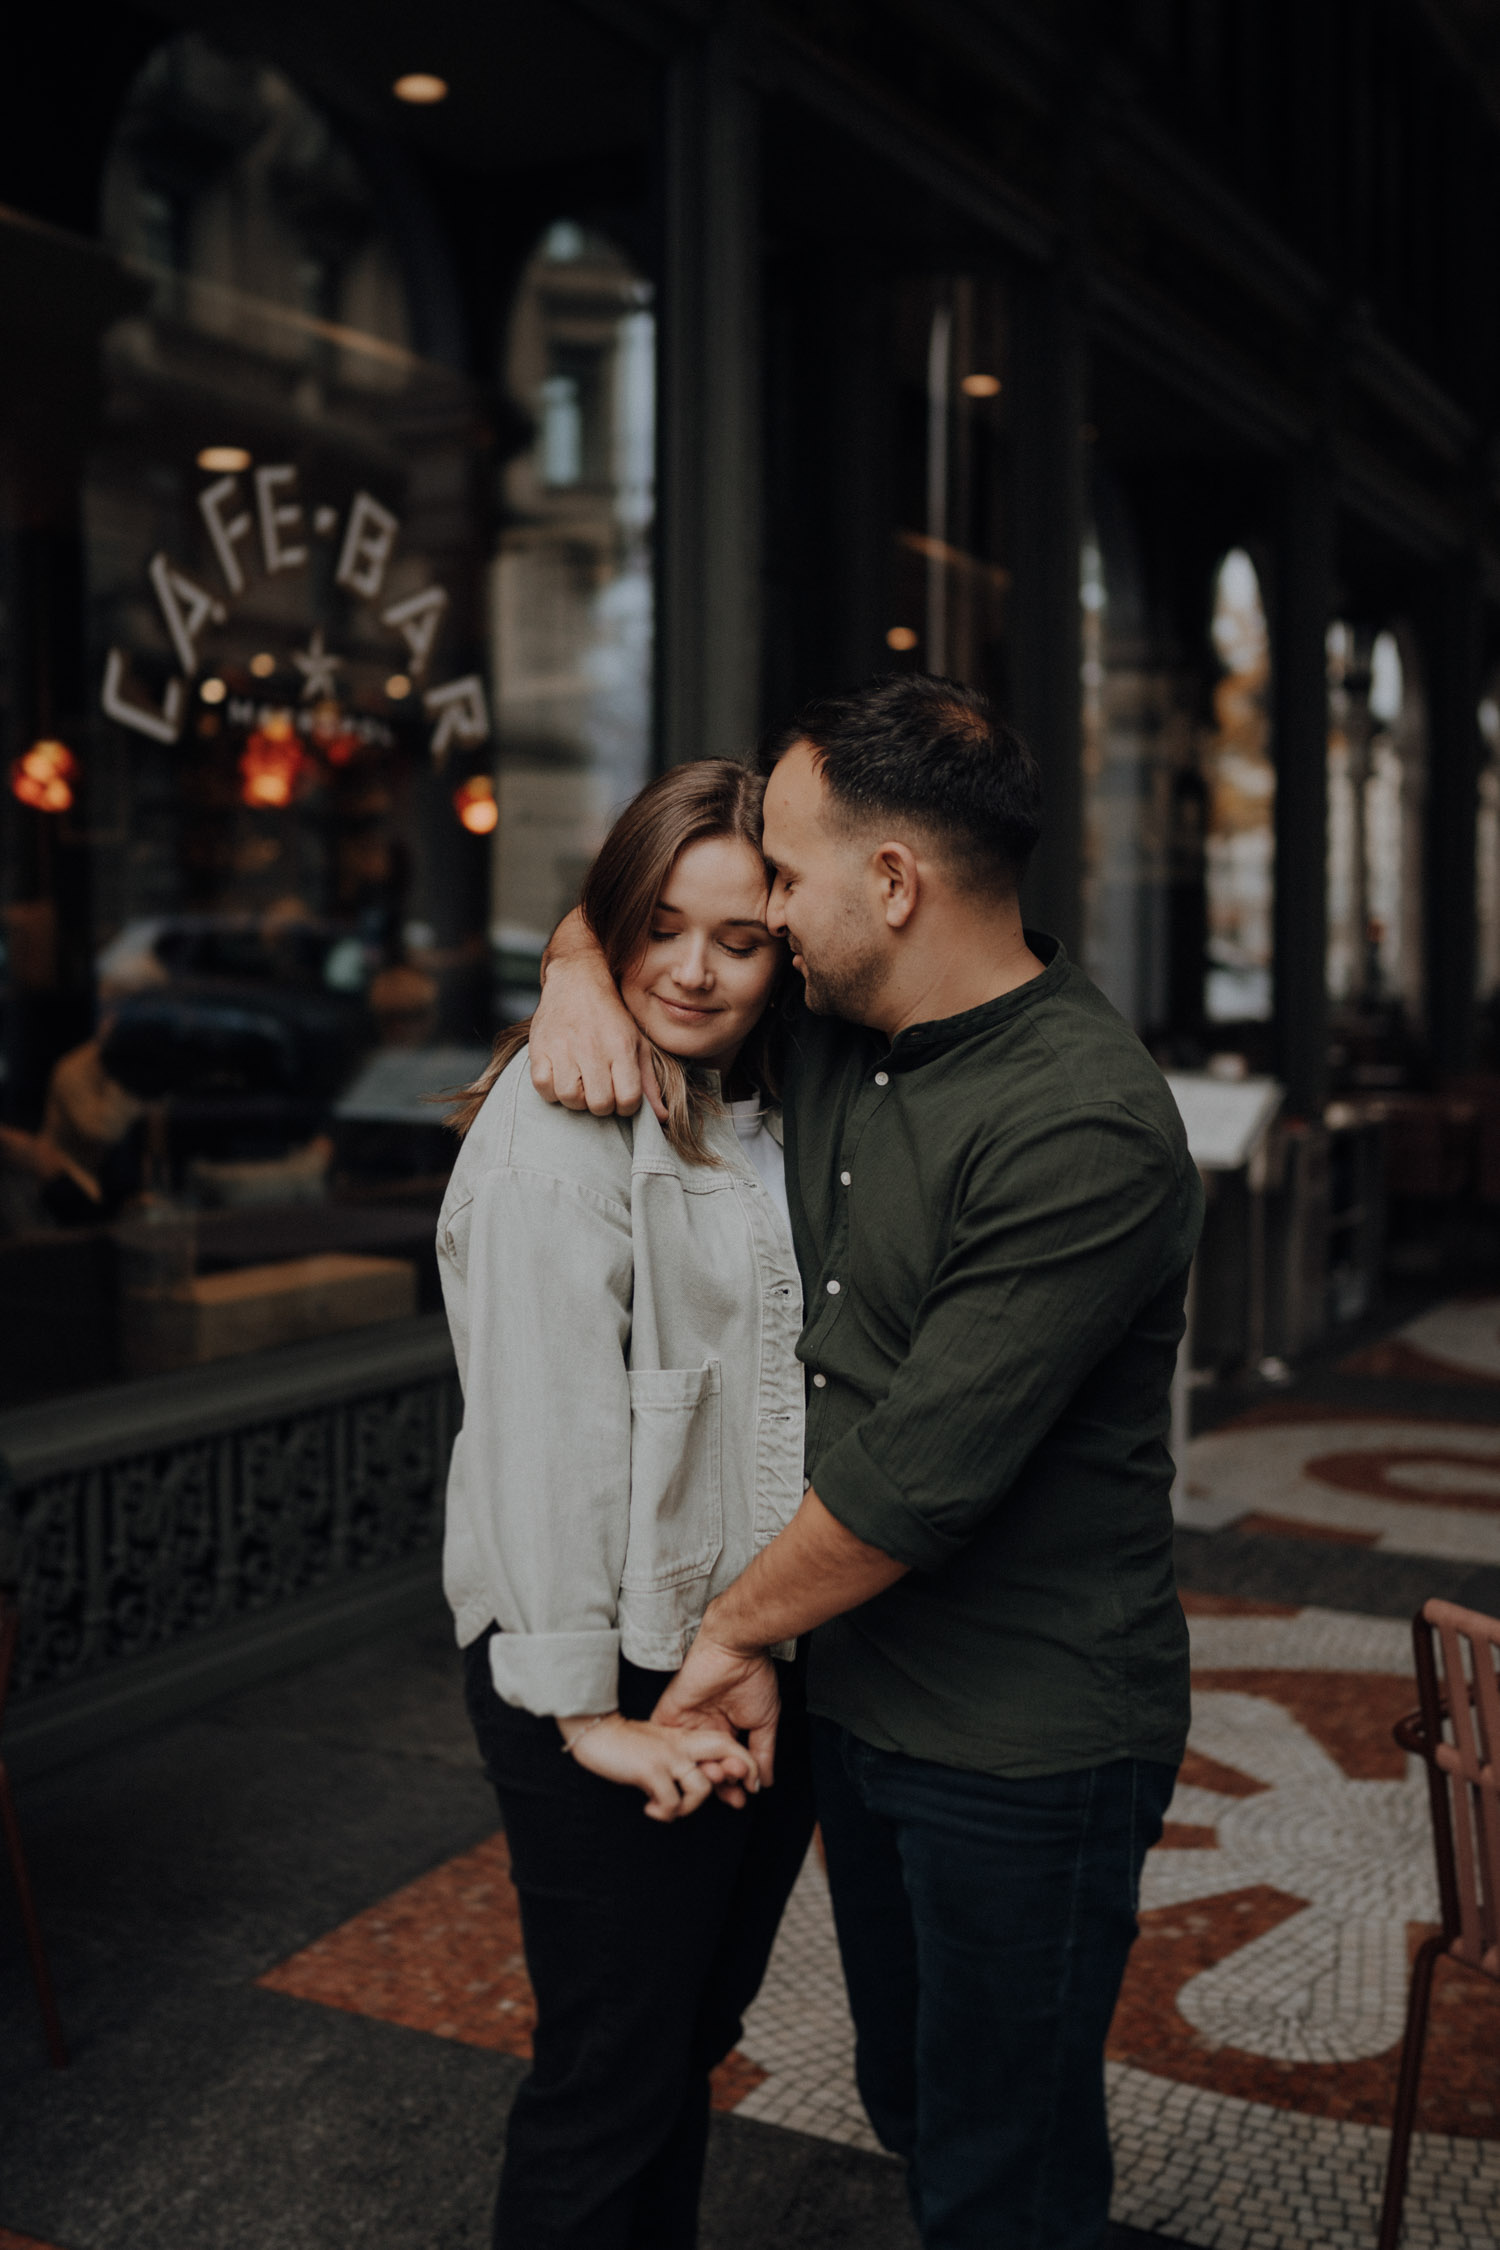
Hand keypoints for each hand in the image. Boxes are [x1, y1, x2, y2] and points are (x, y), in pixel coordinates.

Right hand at [531, 909, 666, 1120]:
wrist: (577, 980)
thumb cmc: (611, 1017)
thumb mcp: (637, 1044)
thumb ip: (648, 1083)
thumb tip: (662, 1118)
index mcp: (621, 1047)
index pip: (628, 1099)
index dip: (626, 1106)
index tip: (620, 1096)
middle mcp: (593, 1047)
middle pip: (599, 1104)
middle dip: (601, 1105)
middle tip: (598, 1090)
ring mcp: (564, 1048)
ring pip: (570, 1098)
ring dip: (575, 1098)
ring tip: (579, 1082)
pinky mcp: (539, 1047)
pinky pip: (543, 1087)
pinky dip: (550, 1089)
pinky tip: (560, 1076)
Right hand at [560, 1713, 759, 1821]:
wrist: (596, 1732)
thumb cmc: (625, 1745)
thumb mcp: (660, 1748)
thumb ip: (680, 1761)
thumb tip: (697, 1787)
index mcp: (685, 1738)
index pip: (725, 1742)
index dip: (741, 1761)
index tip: (744, 1786)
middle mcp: (681, 1744)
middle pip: (726, 1749)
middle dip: (740, 1774)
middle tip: (737, 1800)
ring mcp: (667, 1756)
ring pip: (702, 1787)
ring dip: (688, 1808)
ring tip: (669, 1808)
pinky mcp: (650, 1769)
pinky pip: (672, 1802)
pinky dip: (663, 1813)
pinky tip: (650, 1808)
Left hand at [653, 1626, 780, 1795]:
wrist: (735, 1649)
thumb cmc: (753, 1676)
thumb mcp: (764, 1721)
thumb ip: (763, 1753)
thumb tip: (762, 1782)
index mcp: (726, 1729)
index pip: (725, 1766)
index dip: (733, 1784)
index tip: (743, 1797)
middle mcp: (704, 1729)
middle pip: (705, 1768)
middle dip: (719, 1786)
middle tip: (733, 1796)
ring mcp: (686, 1723)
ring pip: (687, 1761)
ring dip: (703, 1775)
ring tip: (721, 1777)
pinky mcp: (669, 1714)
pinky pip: (663, 1743)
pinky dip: (672, 1760)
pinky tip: (687, 1774)